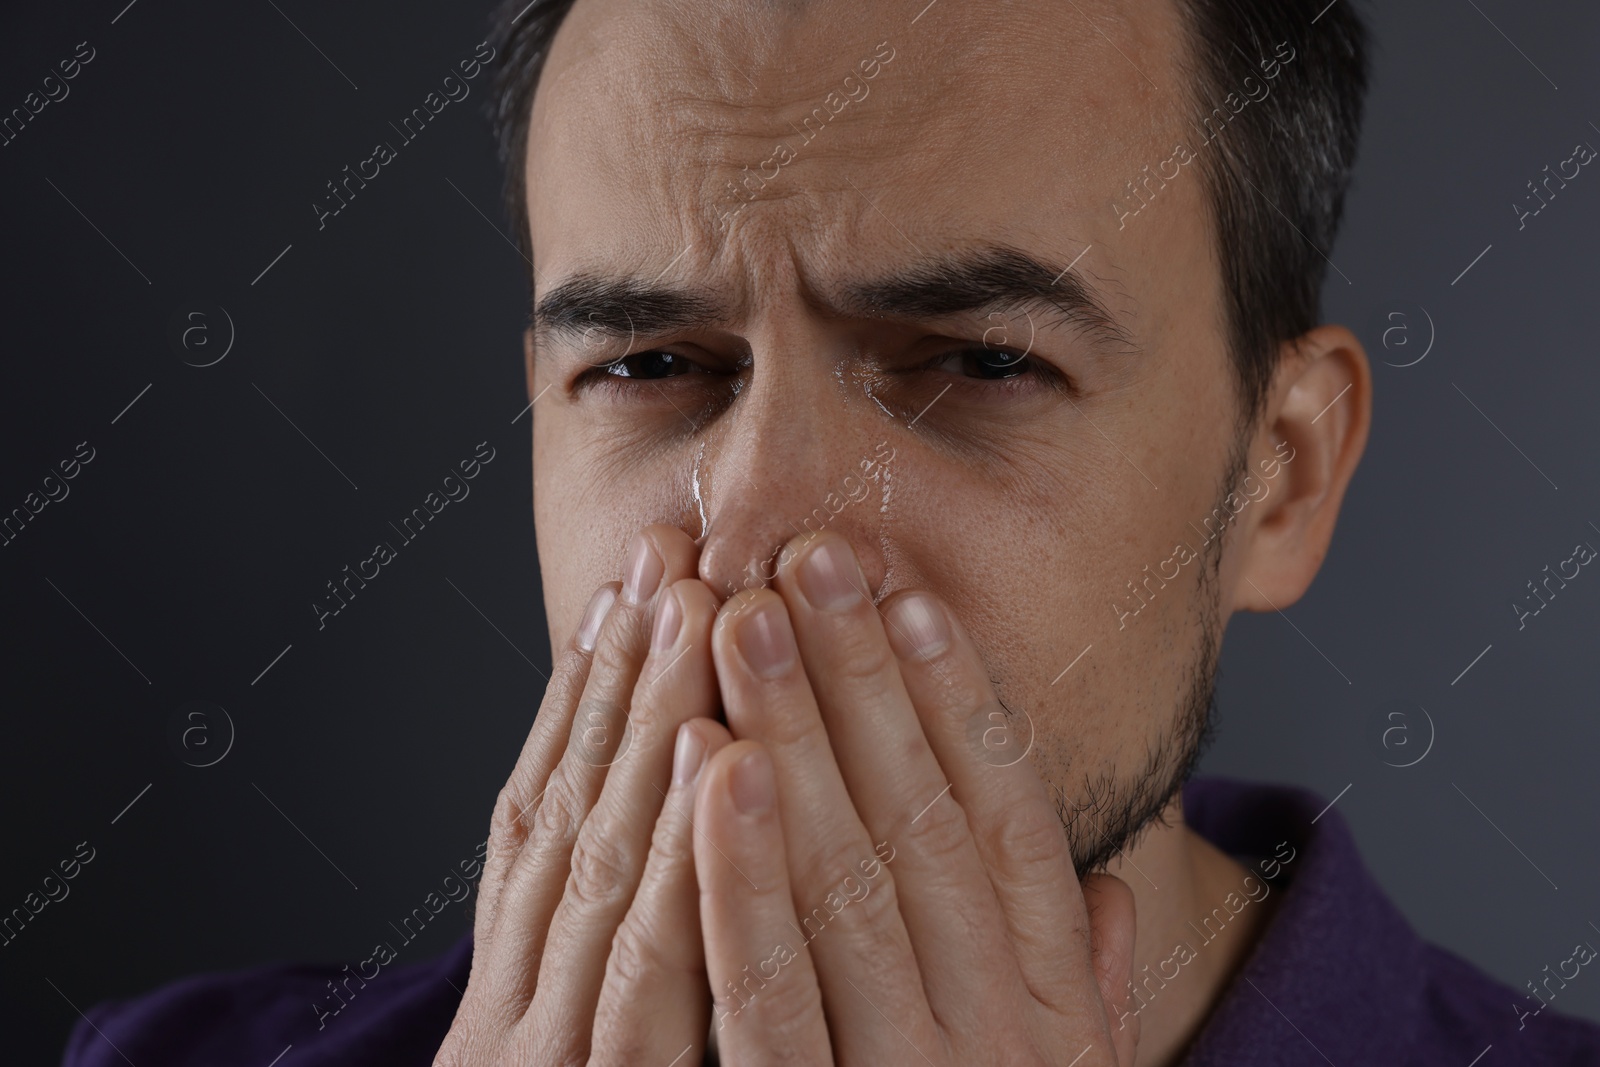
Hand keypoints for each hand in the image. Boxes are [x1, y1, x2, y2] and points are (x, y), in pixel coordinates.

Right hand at [437, 525, 731, 1065]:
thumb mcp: (581, 1026)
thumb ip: (620, 929)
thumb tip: (668, 778)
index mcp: (515, 979)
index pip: (548, 807)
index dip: (586, 688)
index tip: (630, 582)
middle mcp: (519, 999)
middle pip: (577, 810)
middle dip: (624, 675)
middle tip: (671, 555)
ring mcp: (557, 1047)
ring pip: (609, 864)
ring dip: (652, 725)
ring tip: (699, 610)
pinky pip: (650, 976)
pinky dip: (683, 859)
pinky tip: (722, 759)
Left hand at [691, 531, 1139, 1065]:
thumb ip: (1086, 990)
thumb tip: (1113, 895)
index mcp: (1056, 1011)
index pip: (1014, 829)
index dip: (964, 708)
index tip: (914, 601)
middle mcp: (996, 1031)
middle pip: (924, 825)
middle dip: (863, 680)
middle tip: (812, 559)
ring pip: (845, 881)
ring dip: (793, 735)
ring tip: (744, 619)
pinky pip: (764, 991)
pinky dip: (734, 871)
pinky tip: (709, 762)